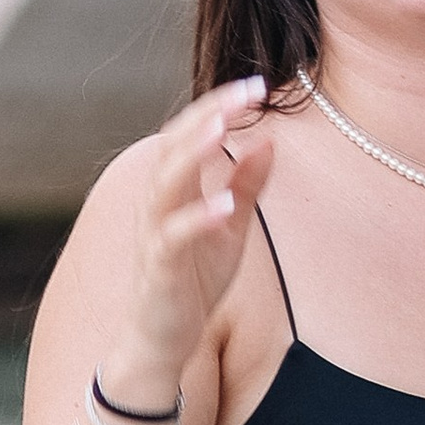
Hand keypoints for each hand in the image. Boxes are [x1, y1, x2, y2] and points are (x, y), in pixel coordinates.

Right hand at [101, 80, 274, 403]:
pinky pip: (174, 237)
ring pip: (167, 182)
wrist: (162, 340)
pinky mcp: (159, 268)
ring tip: (224, 126)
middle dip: (211, 114)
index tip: (258, 84)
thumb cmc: (194, 281)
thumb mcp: (230, 228)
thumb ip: (246, 186)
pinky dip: (198, 218)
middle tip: (248, 90)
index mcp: (175, 188)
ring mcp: (154, 233)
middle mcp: (158, 202)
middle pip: (176, 144)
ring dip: (194, 152)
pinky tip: (224, 205)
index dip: (220, 105)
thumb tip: (269, 140)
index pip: (191, 132)